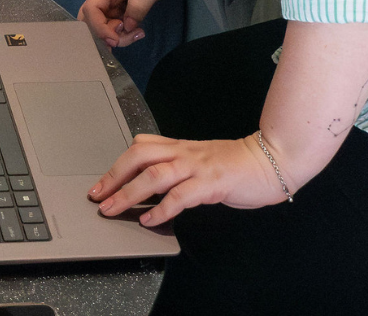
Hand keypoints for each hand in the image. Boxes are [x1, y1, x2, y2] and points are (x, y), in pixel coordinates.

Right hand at [78, 0, 182, 47]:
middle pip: (92, 18)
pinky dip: (124, 32)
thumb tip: (127, 27)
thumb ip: (138, 6)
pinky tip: (139, 32)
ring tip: (138, 34)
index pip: (91, 8)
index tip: (115, 39)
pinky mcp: (123, 7)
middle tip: (122, 41)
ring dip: (117, 35)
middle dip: (103, 34)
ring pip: (104, 24)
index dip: (98, 27)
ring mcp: (114, 1)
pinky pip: (116, 24)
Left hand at [88, 132, 288, 226]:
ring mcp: (197, 166)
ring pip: (153, 175)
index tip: (99, 184)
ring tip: (113, 209)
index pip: (139, 148)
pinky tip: (151, 220)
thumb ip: (176, 167)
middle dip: (113, 177)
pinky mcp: (211, 183)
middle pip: (138, 156)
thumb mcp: (199, 160)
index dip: (116, 165)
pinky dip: (162, 209)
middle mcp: (183, 153)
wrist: (269, 159)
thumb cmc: (234, 164)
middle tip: (97, 197)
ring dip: (129, 193)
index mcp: (179, 147)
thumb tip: (149, 183)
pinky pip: (180, 195)